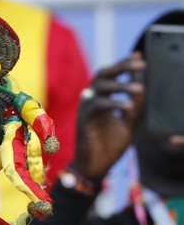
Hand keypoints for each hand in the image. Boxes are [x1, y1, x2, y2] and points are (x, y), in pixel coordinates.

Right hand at [71, 53, 145, 182]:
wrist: (95, 168)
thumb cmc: (108, 147)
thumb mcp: (128, 124)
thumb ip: (134, 108)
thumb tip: (143, 89)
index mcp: (101, 99)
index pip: (111, 76)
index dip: (123, 64)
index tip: (139, 56)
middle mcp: (91, 100)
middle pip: (103, 75)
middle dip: (122, 67)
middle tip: (140, 65)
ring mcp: (86, 109)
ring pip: (99, 87)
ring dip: (120, 85)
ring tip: (139, 89)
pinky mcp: (83, 120)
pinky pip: (97, 106)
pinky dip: (113, 103)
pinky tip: (128, 106)